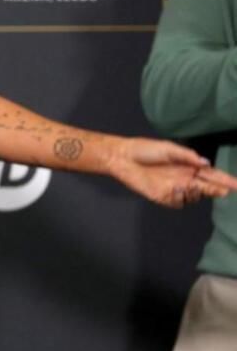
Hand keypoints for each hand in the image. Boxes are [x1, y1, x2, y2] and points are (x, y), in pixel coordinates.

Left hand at [107, 137, 236, 207]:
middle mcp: (185, 179)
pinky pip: (178, 202)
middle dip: (218, 190)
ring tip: (191, 184)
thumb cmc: (145, 149)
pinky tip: (176, 188)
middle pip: (207, 188)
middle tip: (223, 191)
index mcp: (189, 166)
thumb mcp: (168, 148)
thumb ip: (187, 156)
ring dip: (197, 193)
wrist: (123, 157)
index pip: (212, 175)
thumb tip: (206, 163)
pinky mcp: (163, 197)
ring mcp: (175, 189)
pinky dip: (180, 197)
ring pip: (195, 197)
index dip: (226, 180)